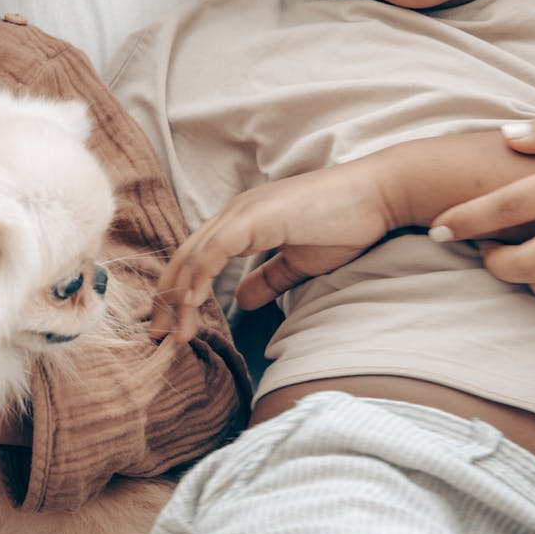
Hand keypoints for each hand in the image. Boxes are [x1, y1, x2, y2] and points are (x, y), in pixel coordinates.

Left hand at [150, 161, 398, 343]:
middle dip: (167, 299)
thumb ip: (269, 278)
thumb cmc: (345, 224)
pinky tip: (191, 304)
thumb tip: (241, 299)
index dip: (179, 292)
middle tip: (156, 336)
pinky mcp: (255, 217)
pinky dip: (199, 277)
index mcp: (241, 222)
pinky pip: (215, 251)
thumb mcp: (299, 262)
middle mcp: (234, 213)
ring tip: (173, 333)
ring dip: (180, 298)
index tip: (172, 327)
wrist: (378, 197)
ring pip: (194, 258)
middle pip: (185, 259)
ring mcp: (242, 212)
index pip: (196, 259)